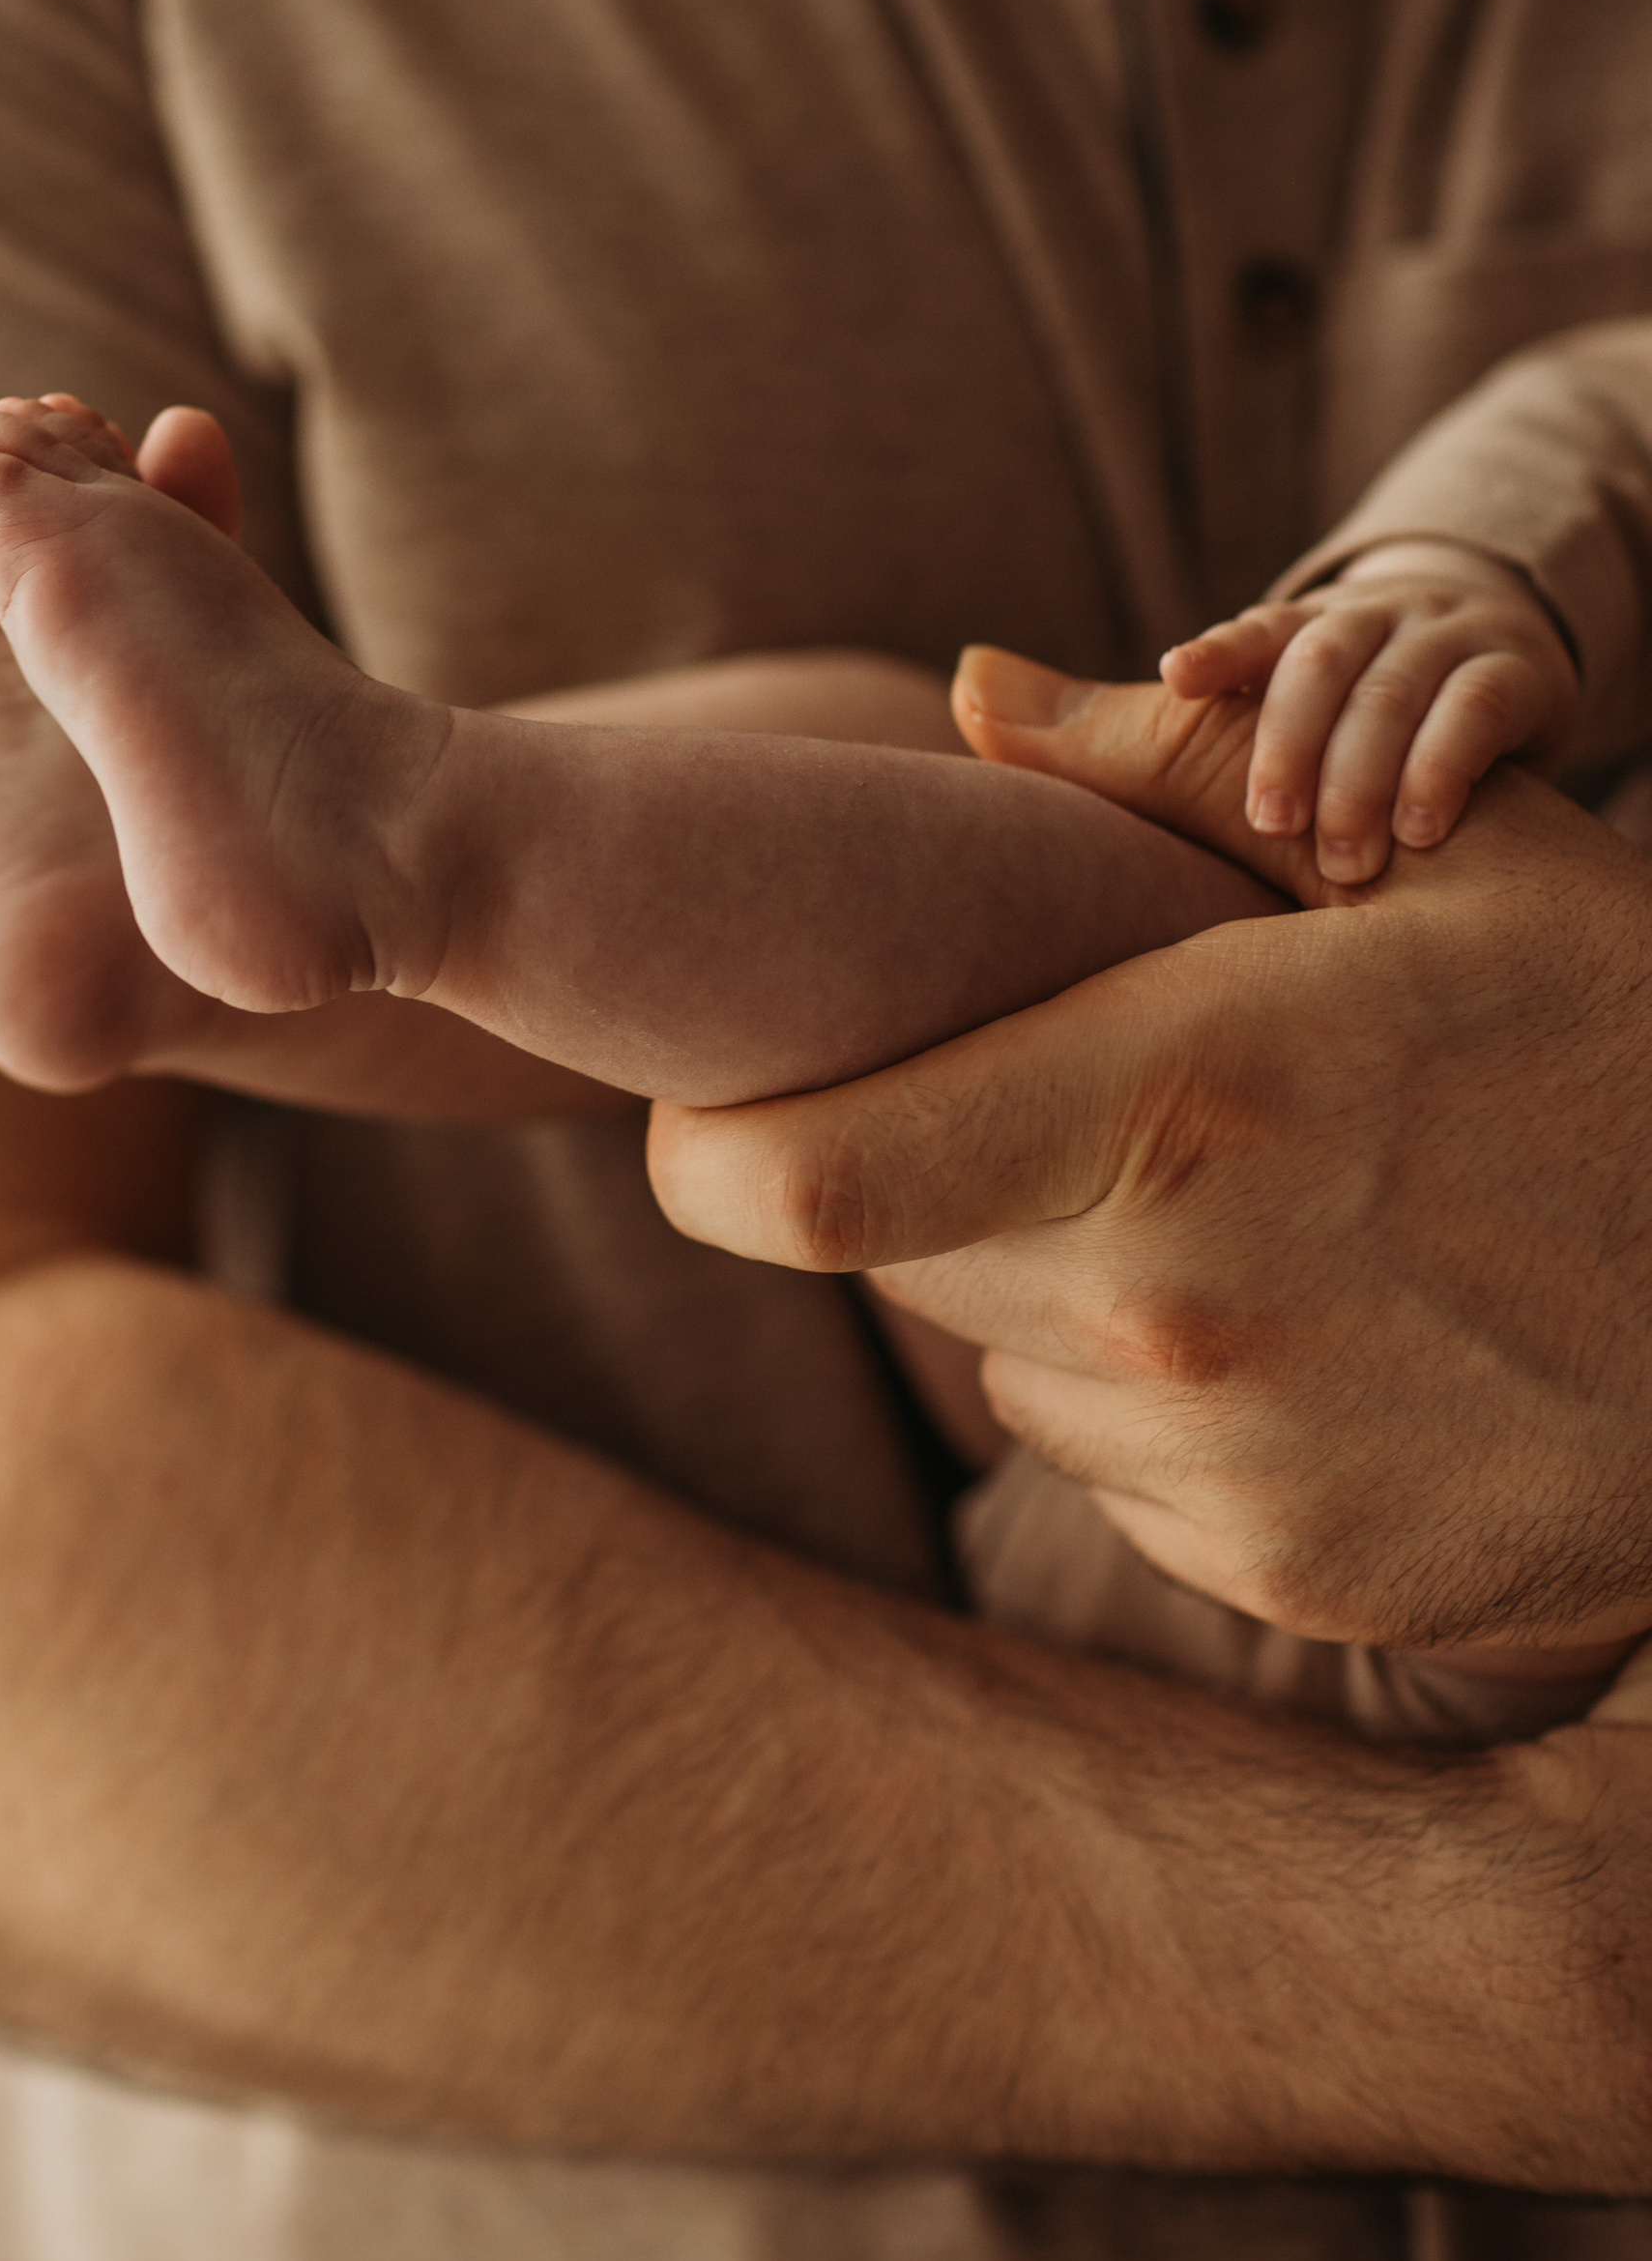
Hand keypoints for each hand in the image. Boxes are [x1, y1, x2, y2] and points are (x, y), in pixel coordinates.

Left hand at [645, 659, 1651, 1663]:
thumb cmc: (1623, 1051)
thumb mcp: (1444, 862)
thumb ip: (1176, 768)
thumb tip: (968, 686)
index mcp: (1181, 1093)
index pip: (800, 1177)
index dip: (706, 1154)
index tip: (701, 1115)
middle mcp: (1171, 1303)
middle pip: (892, 1255)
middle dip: (929, 1175)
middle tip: (1067, 1109)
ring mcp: (1225, 1464)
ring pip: (1009, 1364)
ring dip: (1061, 1290)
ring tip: (1252, 1215)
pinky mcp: (1278, 1574)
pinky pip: (1122, 1470)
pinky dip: (1169, 1403)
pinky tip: (1319, 1334)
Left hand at [1162, 535, 1577, 885]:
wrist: (1516, 656)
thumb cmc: (1376, 717)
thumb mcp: (1306, 706)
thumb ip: (1203, 732)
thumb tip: (1042, 738)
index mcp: (1315, 625)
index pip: (1261, 630)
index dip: (1220, 653)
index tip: (1176, 679)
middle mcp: (1379, 616)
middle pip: (1323, 662)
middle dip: (1290, 745)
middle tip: (1271, 828)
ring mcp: (1451, 636)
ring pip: (1395, 691)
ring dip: (1362, 777)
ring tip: (1344, 863)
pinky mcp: (1520, 672)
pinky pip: (1476, 708)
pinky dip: (1442, 768)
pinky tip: (1419, 830)